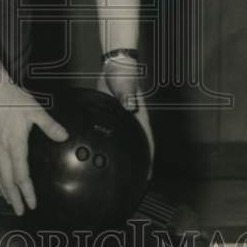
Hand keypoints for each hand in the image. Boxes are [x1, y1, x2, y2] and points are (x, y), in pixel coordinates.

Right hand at [0, 83, 67, 215]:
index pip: (21, 175)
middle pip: (7, 180)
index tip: (32, 204)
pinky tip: (0, 178)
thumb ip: (50, 126)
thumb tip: (64, 137)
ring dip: (4, 190)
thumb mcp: (35, 110)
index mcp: (15, 145)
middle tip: (19, 212)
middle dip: (14, 198)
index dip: (27, 192)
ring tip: (9, 200)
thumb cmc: (13, 99)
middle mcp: (2, 149)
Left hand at [96, 60, 153, 177]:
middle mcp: (133, 121)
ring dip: (121, 155)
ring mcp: (122, 119)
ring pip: (122, 141)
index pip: (146, 142)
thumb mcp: (125, 84)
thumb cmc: (124, 72)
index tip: (147, 177)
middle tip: (131, 182)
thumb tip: (129, 106)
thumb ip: (127, 95)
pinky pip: (110, 133)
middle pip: (135, 146)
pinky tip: (98, 151)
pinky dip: (107, 144)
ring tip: (114, 173)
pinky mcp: (111, 115)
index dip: (148, 161)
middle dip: (136, 164)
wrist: (115, 63)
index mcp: (139, 117)